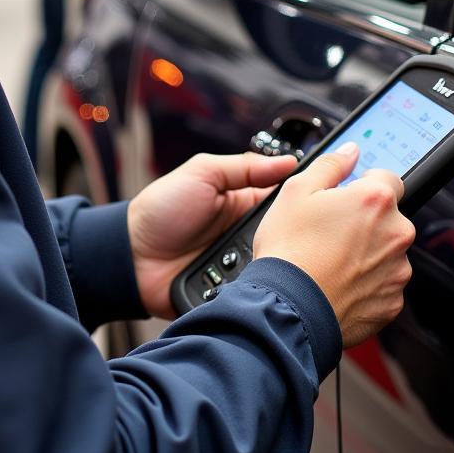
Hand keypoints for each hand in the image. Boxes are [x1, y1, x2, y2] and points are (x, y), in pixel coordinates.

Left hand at [127, 152, 297, 318]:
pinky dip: (258, 286)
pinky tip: (260, 282)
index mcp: (246, 204)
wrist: (132, 256)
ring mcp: (245, 265)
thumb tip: (288, 161)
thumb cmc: (163, 209)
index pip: (288, 202)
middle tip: (296, 233)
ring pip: (278, 267)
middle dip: (291, 236)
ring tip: (274, 257)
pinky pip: (257, 291)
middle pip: (288, 237)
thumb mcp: (202, 173)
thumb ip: (244, 167)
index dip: (304, 201)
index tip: (321, 200)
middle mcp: (251, 235)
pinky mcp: (236, 291)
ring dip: (275, 261)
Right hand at [254, 142, 415, 347]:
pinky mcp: (392, 302)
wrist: (289, 308)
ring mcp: (397, 271)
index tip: (345, 197)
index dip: (363, 184)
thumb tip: (351, 151)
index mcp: (376, 200)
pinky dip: (365, 282)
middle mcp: (396, 234)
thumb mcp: (297, 191)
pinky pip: (382, 283)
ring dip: (366, 251)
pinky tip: (337, 280)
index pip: (388, 177)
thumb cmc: (290, 249)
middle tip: (329, 230)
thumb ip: (331, 165)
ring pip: (385, 251)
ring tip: (329, 259)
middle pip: (388, 216)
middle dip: (364, 220)